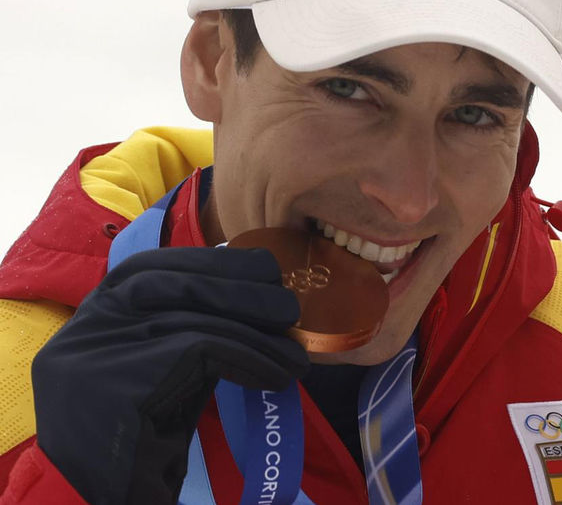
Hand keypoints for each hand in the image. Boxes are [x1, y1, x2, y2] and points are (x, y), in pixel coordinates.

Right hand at [31, 246, 309, 504]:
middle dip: (240, 287)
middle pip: (171, 282)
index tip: (262, 269)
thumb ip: (187, 326)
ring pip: (194, 318)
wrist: (110, 499)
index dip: (212, 262)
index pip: (148, 266)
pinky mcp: (120, 382)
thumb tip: (253, 286)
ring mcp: (95, 353)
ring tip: (296, 358)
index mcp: (89, 318)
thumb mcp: (162, 368)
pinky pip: (204, 350)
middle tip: (290, 308)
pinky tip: (277, 377)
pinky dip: (251, 359)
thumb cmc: (144, 437)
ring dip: (258, 334)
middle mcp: (83, 328)